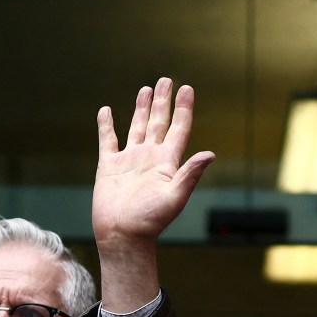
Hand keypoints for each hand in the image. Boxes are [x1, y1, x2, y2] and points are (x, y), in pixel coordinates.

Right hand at [93, 78, 213, 310]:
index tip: (187, 89)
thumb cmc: (150, 221)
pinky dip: (106, 125)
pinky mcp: (109, 166)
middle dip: (163, 102)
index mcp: (167, 162)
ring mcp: (130, 161)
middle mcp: (150, 158)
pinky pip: (108, 140)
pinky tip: (106, 111)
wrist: (122, 236)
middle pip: (159, 122)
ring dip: (141, 108)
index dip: (183, 109)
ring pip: (136, 127)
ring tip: (145, 89)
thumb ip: (190, 174)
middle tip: (166, 80)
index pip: (179, 129)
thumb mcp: (174, 197)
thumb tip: (210, 154)